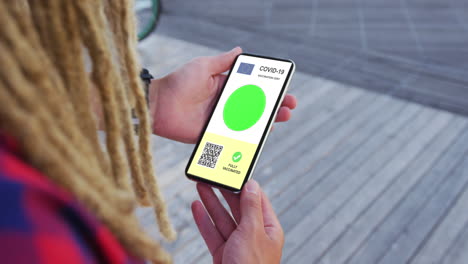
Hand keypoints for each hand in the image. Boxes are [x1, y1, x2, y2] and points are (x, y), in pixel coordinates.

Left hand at [149, 47, 296, 142]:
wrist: (158, 105)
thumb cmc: (179, 82)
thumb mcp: (203, 66)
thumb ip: (222, 61)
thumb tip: (240, 50)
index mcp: (224, 87)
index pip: (252, 89)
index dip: (269, 91)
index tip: (284, 91)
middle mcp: (225, 105)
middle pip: (255, 108)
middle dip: (274, 107)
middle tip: (289, 107)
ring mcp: (221, 121)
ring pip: (249, 123)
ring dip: (266, 122)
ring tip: (281, 119)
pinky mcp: (214, 135)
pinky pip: (234, 138)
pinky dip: (248, 139)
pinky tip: (261, 138)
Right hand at [191, 181, 283, 263]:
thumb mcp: (252, 232)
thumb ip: (250, 207)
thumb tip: (252, 184)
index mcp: (268, 229)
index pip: (258, 200)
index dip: (245, 185)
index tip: (234, 171)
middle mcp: (254, 236)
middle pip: (238, 208)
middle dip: (224, 192)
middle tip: (212, 176)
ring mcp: (238, 246)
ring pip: (223, 219)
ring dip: (211, 202)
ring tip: (200, 186)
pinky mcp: (223, 254)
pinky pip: (213, 233)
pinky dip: (204, 220)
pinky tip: (196, 207)